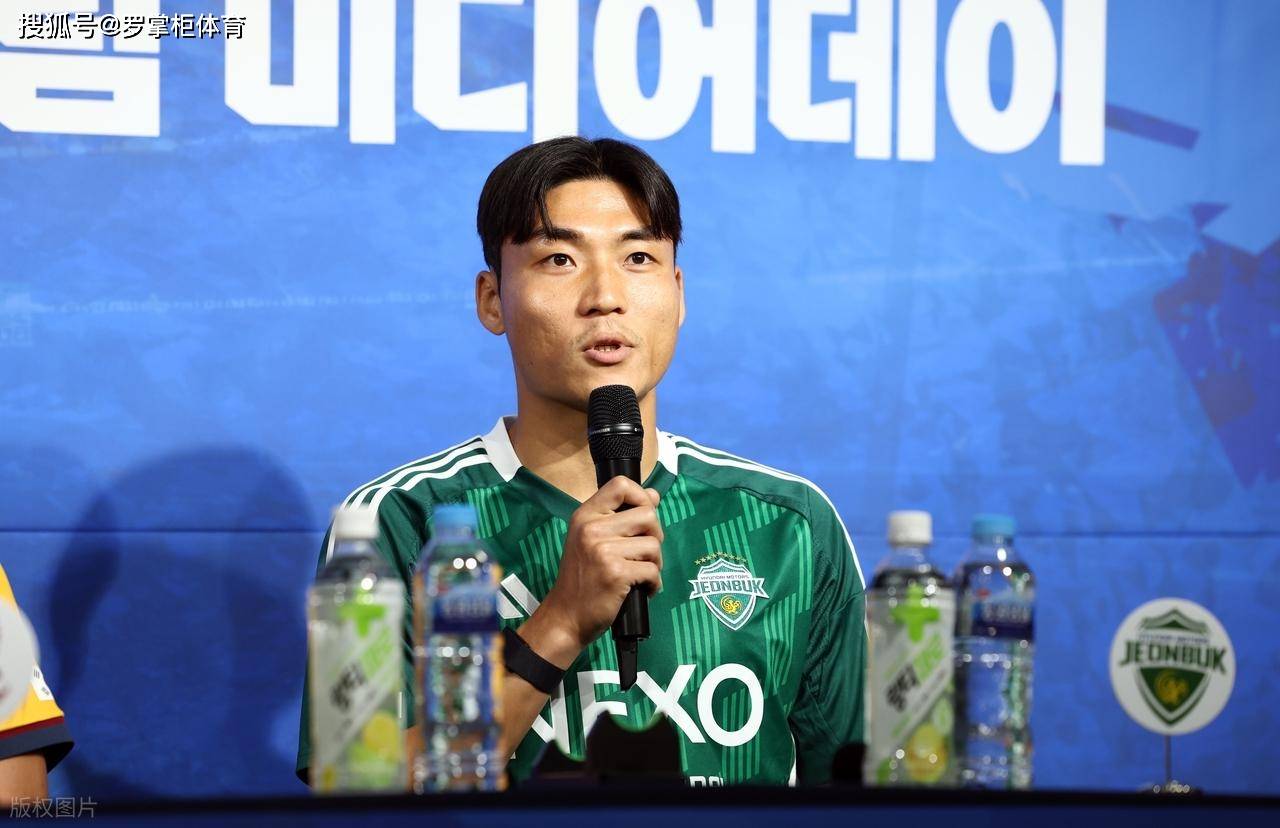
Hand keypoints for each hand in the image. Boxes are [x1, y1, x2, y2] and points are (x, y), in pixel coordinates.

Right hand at [518, 477, 662, 666]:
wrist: (566, 616)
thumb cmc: (582, 578)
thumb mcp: (591, 540)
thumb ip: (619, 516)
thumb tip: (654, 495)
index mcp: (585, 516)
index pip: (621, 485)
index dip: (642, 497)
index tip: (643, 517)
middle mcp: (592, 528)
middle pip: (648, 514)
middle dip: (655, 536)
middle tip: (643, 554)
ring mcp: (603, 551)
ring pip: (654, 544)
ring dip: (655, 563)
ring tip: (640, 574)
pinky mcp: (616, 573)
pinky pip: (652, 570)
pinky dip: (654, 583)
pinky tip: (642, 589)